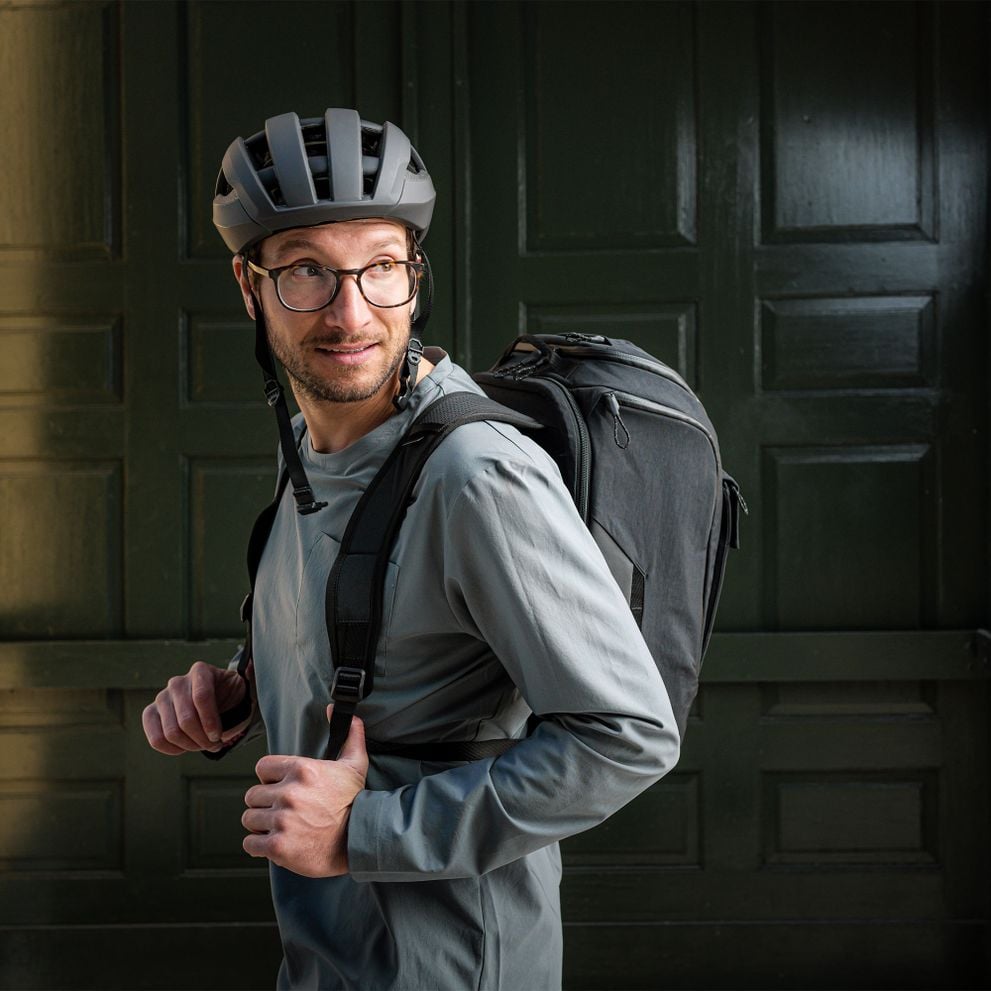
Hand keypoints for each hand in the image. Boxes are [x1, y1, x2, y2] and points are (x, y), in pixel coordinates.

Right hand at [142, 660, 250, 754]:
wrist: (215, 703)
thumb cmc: (229, 696)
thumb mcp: (242, 686)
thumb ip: (250, 676)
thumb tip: (252, 666)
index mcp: (201, 671)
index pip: (201, 697)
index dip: (210, 721)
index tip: (218, 736)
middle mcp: (178, 682)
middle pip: (186, 718)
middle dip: (202, 738)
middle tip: (215, 744)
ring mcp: (162, 697)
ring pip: (171, 731)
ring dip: (190, 745)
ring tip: (203, 745)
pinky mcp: (151, 713)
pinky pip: (156, 738)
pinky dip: (173, 749)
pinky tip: (186, 748)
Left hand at [241, 707, 367, 876]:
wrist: (360, 840)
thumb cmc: (355, 803)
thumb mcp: (355, 764)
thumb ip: (347, 734)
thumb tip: (333, 708)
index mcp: (302, 770)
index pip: (262, 767)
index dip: (269, 779)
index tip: (280, 787)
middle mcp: (289, 793)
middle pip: (252, 795)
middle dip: (264, 803)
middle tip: (280, 810)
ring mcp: (282, 820)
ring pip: (249, 818)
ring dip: (261, 824)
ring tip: (279, 827)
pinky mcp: (278, 846)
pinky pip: (250, 843)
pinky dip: (258, 845)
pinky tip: (275, 842)